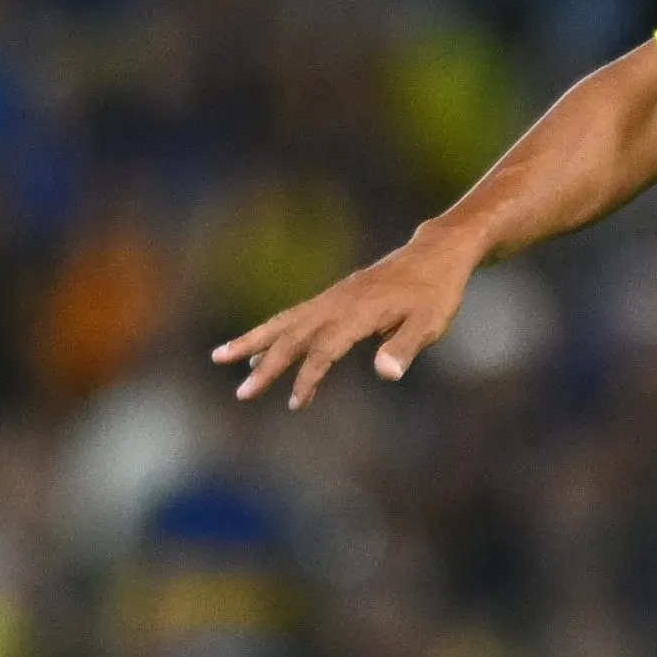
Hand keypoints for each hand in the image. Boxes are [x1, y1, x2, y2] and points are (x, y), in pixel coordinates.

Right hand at [211, 225, 479, 408]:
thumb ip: (405, 347)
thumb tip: (387, 373)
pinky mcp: (333, 298)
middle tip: (242, 394)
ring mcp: (332, 299)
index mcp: (358, 313)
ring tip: (220, 357)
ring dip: (253, 342)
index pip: (325, 350)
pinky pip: (294, 317)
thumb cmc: (436, 292)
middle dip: (267, 366)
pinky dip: (273, 334)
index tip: (297, 402)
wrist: (435, 254)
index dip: (309, 377)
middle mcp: (337, 304)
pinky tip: (260, 351)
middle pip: (293, 336)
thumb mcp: (430, 322)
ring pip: (284, 322)